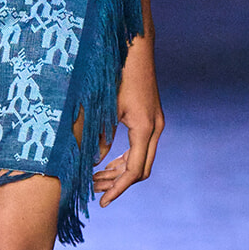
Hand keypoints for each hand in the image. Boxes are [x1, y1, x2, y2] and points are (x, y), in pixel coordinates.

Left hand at [92, 36, 163, 206]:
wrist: (133, 47)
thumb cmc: (115, 73)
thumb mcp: (102, 108)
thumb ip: (97, 137)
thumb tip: (92, 163)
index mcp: (144, 128)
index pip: (133, 171)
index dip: (117, 189)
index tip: (102, 202)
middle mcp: (154, 128)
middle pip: (140, 169)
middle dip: (117, 182)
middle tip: (92, 188)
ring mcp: (155, 122)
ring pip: (142, 159)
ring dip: (120, 170)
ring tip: (96, 177)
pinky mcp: (151, 117)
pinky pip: (141, 147)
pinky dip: (126, 157)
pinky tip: (107, 160)